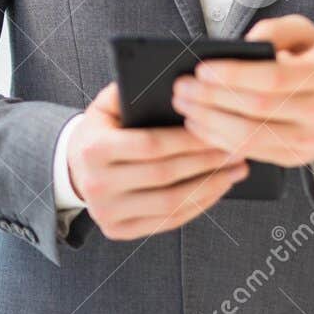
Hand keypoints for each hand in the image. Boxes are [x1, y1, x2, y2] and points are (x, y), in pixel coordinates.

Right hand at [66, 82, 249, 239]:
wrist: (75, 167)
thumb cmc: (104, 127)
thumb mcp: (109, 103)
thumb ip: (135, 90)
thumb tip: (180, 83)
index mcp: (93, 149)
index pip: (151, 144)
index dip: (188, 139)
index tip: (218, 129)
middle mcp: (96, 185)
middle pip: (164, 175)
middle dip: (206, 161)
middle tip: (238, 149)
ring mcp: (106, 213)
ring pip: (169, 204)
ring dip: (209, 186)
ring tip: (237, 170)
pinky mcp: (118, 230)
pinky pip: (167, 221)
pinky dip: (197, 205)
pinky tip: (218, 188)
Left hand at [171, 14, 313, 166]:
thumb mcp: (306, 34)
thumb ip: (276, 30)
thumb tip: (242, 45)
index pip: (273, 77)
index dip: (234, 75)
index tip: (200, 69)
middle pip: (258, 109)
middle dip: (213, 99)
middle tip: (181, 88)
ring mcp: (311, 140)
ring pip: (250, 137)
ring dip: (210, 123)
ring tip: (184, 107)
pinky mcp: (296, 159)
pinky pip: (251, 152)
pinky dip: (219, 140)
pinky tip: (199, 125)